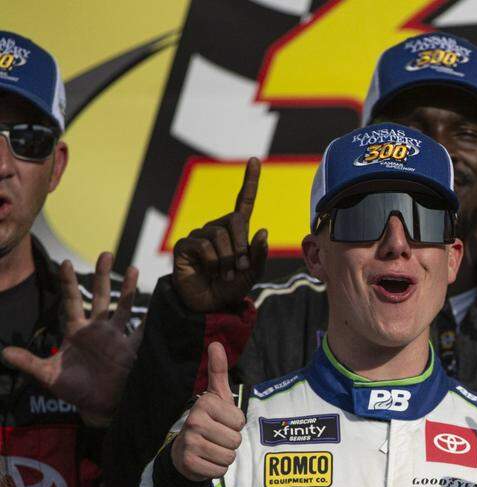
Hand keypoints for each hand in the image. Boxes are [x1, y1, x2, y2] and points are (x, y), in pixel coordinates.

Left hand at [1, 252, 139, 426]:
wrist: (99, 406)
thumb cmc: (75, 390)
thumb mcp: (49, 375)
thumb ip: (29, 362)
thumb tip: (4, 353)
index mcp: (77, 331)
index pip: (72, 301)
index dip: (68, 282)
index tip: (65, 262)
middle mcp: (98, 329)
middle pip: (101, 296)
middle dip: (102, 275)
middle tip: (105, 253)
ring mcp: (116, 337)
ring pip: (122, 307)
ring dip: (127, 289)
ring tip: (131, 268)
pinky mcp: (131, 349)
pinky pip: (142, 331)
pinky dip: (150, 319)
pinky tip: (158, 306)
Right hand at [171, 342, 244, 480]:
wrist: (183, 452)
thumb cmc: (207, 421)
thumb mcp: (215, 397)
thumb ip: (218, 371)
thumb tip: (216, 343)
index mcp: (204, 404)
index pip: (240, 421)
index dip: (235, 425)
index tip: (221, 422)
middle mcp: (194, 421)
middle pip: (236, 440)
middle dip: (231, 442)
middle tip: (216, 437)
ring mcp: (189, 443)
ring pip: (229, 456)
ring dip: (224, 456)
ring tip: (211, 448)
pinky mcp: (188, 463)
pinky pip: (219, 470)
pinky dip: (216, 469)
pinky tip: (205, 460)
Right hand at [173, 157, 268, 312]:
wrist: (209, 306)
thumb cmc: (231, 288)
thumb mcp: (252, 273)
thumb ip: (259, 254)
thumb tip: (262, 230)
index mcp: (236, 232)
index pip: (243, 202)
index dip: (250, 182)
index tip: (256, 160)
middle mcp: (217, 228)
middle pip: (235, 219)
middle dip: (242, 246)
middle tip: (241, 268)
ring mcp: (199, 235)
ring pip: (220, 235)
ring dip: (228, 259)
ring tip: (225, 274)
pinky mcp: (184, 244)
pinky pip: (204, 245)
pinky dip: (212, 262)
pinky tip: (209, 271)